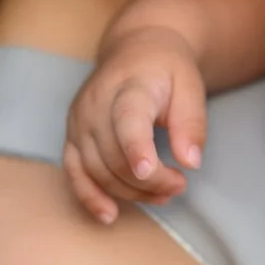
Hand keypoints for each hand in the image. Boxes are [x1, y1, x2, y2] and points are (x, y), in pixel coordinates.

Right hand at [60, 24, 206, 223]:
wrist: (136, 49)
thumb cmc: (166, 69)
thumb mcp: (191, 86)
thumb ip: (192, 123)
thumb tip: (190, 162)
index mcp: (129, 85)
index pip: (127, 119)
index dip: (136, 148)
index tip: (150, 171)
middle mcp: (96, 102)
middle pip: (114, 154)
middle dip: (149, 180)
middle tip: (179, 185)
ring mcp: (79, 120)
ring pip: (96, 169)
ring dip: (129, 192)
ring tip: (163, 194)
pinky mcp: (72, 135)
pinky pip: (74, 172)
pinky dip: (90, 196)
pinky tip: (109, 215)